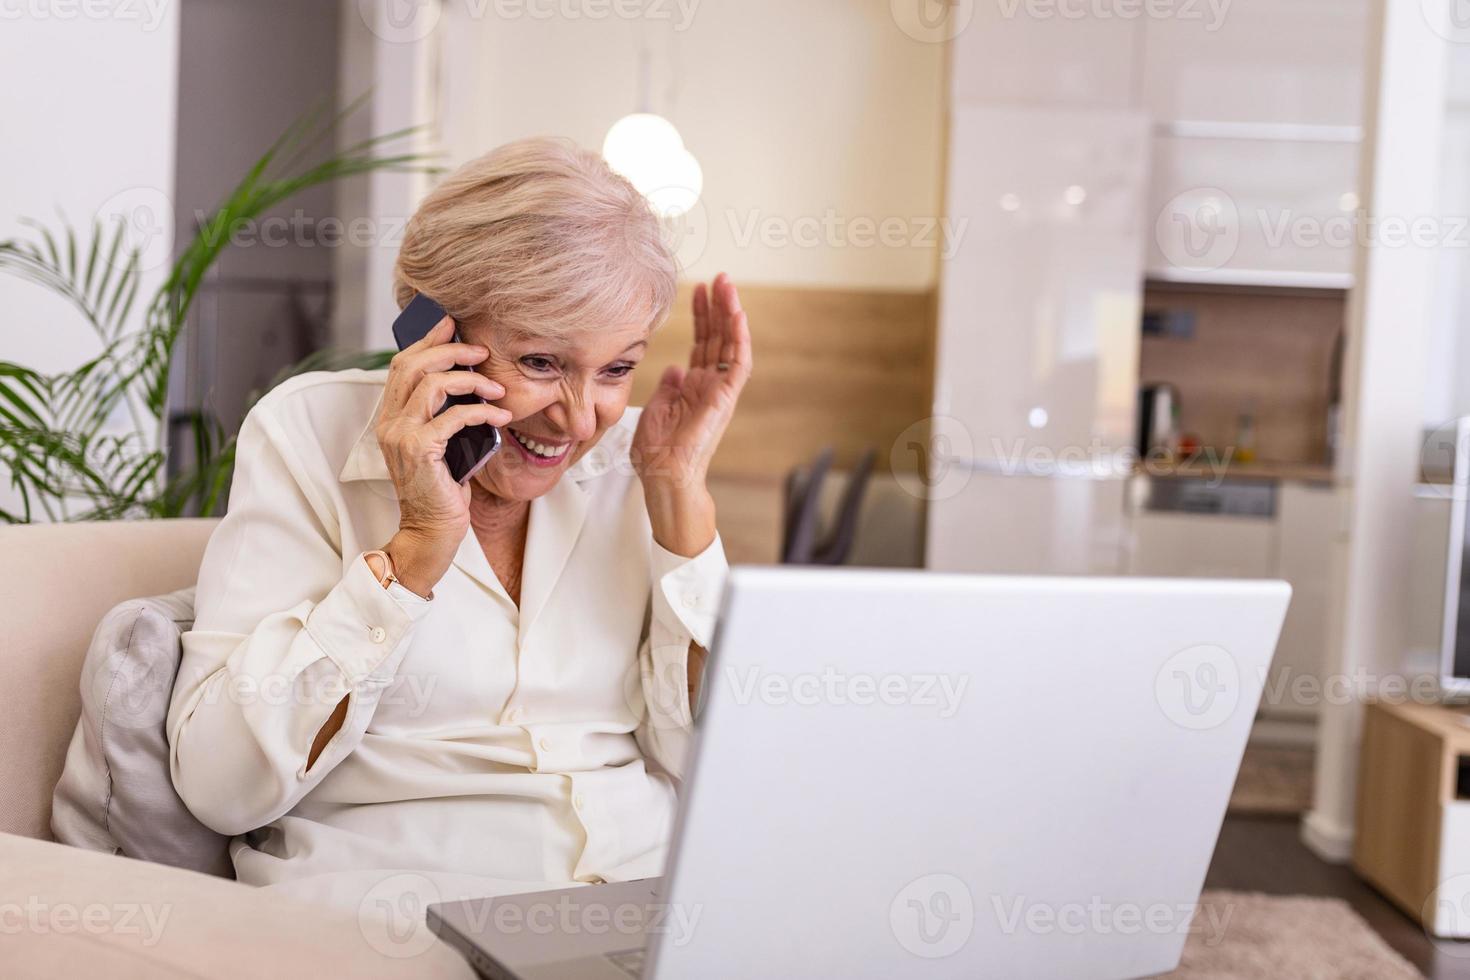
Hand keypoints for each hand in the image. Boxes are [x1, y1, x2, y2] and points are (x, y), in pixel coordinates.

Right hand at [375, 315, 511, 594]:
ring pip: (432, 384)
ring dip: (471, 380)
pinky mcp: (420, 451)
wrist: (431, 531)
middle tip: (482, 352)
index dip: (427, 340)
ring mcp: (401, 435)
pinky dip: (481, 412)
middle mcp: (389, 421)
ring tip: (497, 389)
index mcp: (390, 416)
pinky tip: (500, 417)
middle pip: (414, 364)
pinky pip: (453, 417)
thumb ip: (444, 413)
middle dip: (451, 351)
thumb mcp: (442, 443)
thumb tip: (471, 380)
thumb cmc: (442, 487)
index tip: (452, 324)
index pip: (402, 364)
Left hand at [633, 273, 752, 555]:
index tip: (697, 291)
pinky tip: (736, 315)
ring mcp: (719, 391)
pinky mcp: (724, 398)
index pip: (702, 344)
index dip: (701, 317)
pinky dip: (739, 339)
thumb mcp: (656, 410)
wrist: (663, 475)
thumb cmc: (657, 453)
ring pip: (730, 344)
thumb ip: (668, 388)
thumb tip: (675, 368)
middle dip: (717, 307)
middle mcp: (709, 386)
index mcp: (693, 388)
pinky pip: (737, 364)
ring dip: (730, 314)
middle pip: (717, 338)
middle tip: (718, 278)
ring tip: (727, 285)